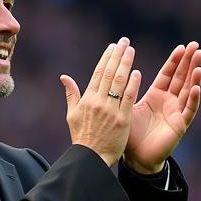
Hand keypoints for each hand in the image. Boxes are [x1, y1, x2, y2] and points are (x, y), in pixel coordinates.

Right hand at [61, 38, 141, 166]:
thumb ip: (71, 94)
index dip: (106, 58)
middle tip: (125, 41)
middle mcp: (98, 102)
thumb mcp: (71, 116)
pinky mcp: (122, 120)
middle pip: (109, 73)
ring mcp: (111, 110)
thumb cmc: (81, 138)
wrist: (91, 159)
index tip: (113, 46)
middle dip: (118, 55)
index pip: (98, 73)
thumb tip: (64, 77)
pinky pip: (128, 98)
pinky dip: (132, 84)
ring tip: (131, 51)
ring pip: (119, 82)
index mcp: (87, 100)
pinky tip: (136, 73)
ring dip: (126, 64)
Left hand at [124, 41, 200, 173]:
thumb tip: (116, 71)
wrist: (136, 157)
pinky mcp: (180, 125)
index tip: (182, 47)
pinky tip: (196, 87)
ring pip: (188, 90)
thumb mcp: (127, 107)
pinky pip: (188, 110)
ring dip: (194, 76)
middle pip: (181, 78)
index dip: (175, 61)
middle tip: (196, 46)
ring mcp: (176, 112)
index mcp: (157, 95)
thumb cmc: (132, 133)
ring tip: (199, 61)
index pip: (168, 74)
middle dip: (189, 62)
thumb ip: (125, 90)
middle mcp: (169, 101)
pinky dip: (193, 98)